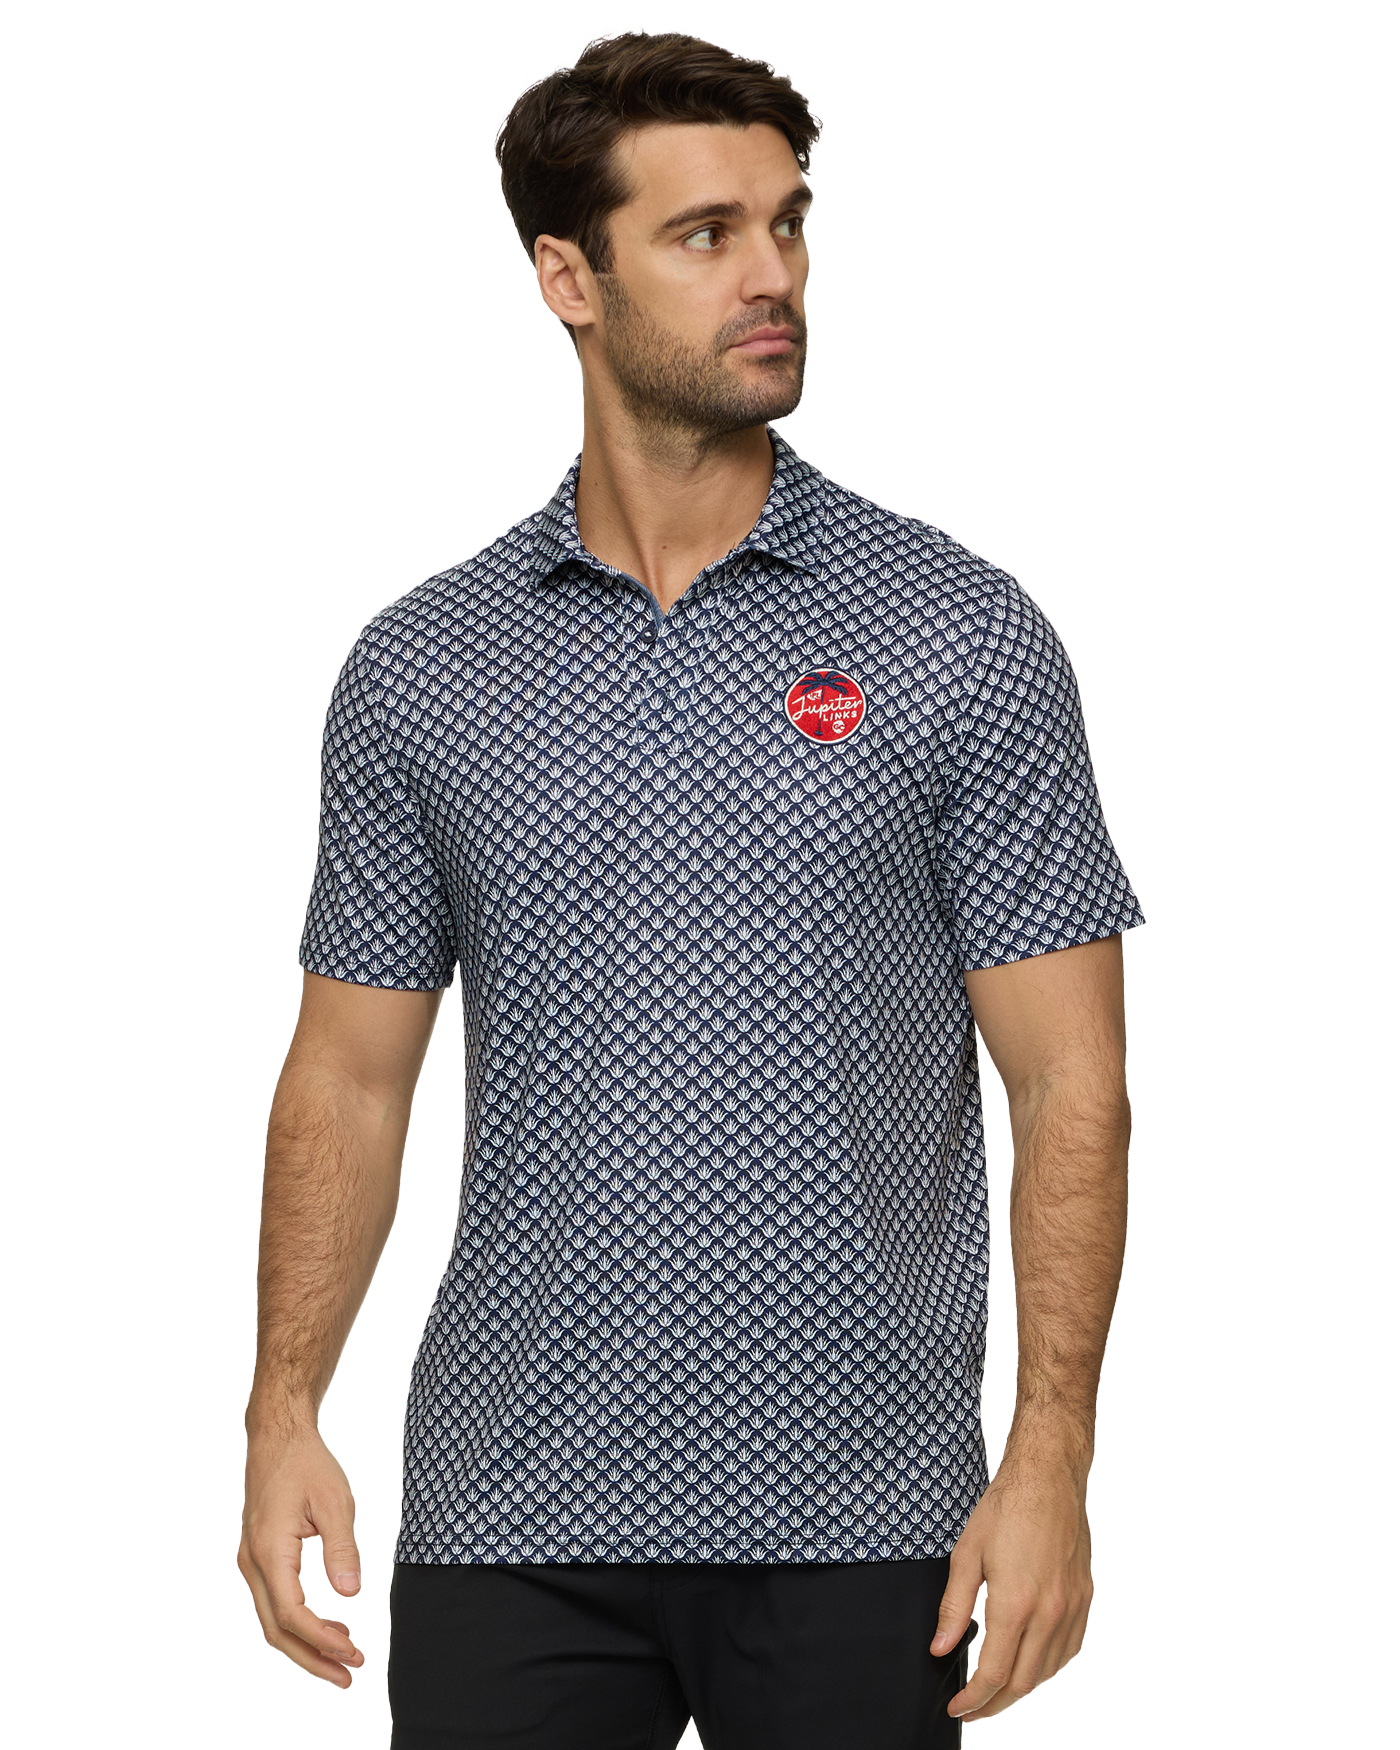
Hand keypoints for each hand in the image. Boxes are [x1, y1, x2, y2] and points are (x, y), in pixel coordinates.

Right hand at [238, 1425, 366, 1686]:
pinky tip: (330, 1623)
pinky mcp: (258, 1557)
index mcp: (269, 1551)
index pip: (292, 1614)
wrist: (277, 1437)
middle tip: (350, 1676)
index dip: (322, 1640)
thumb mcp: (335, 1500)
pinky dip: (299, 1622)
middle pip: (277, 1630)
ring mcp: (251, 1561)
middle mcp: (252, 1563)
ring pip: (273, 1619)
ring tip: (346, 1654)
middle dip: (312, 1659)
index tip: (354, 1653)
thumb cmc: (306, 1463)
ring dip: (306, 1644)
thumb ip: (343, 1547)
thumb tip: (352, 1593)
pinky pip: (274, 1602)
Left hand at [930, 1451, 1092, 1721]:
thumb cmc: (1006, 1507)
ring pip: (1048, 1671)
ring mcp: (1072, 1608)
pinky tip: (1031, 1662)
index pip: (994, 1674)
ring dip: (1021, 1688)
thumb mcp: (966, 1554)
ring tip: (997, 1688)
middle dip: (995, 1703)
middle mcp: (1050, 1612)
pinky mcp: (1085, 1599)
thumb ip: (953, 1607)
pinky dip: (1048, 1666)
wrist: (1049, 1478)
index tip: (958, 1707)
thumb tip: (941, 1647)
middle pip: (1023, 1683)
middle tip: (973, 1706)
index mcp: (1016, 1603)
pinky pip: (1069, 1650)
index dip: (973, 1699)